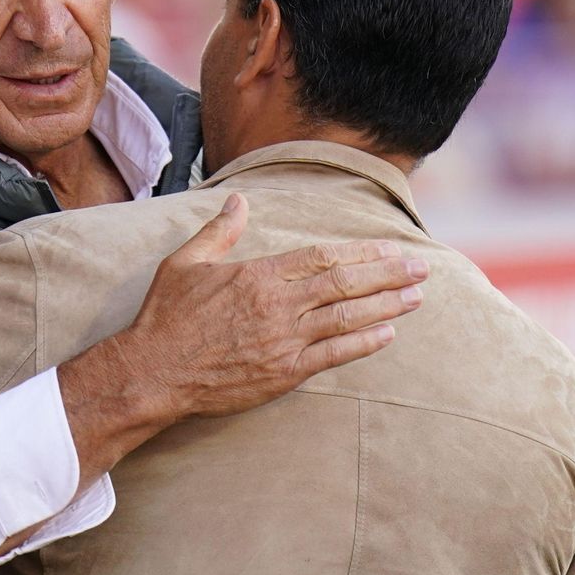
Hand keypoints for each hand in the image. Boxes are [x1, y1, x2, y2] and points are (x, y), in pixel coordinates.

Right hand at [59, 193, 425, 483]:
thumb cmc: (166, 316)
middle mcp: (278, 306)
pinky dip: (363, 344)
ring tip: (416, 296)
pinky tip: (387, 334)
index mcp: (258, 275)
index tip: (389, 248)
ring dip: (386, 306)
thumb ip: (218, 231)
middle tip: (420, 268)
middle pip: (344, 284)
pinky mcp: (283, 373)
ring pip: (346, 318)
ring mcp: (283, 341)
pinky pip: (333, 356)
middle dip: (387, 275)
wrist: (154, 371)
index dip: (361, 252)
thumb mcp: (185, 262)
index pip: (322, 257)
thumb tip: (238, 201)